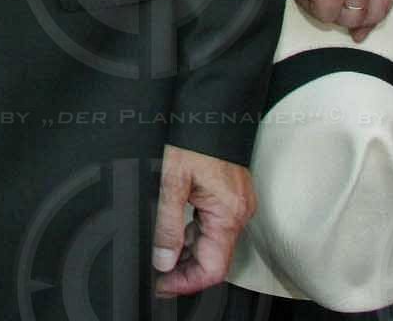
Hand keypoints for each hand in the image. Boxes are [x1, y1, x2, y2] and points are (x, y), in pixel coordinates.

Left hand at [152, 145, 254, 295]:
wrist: (209, 107)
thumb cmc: (192, 138)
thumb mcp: (171, 181)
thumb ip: (168, 225)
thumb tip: (164, 261)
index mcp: (228, 214)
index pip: (213, 268)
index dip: (186, 282)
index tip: (161, 285)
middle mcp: (238, 212)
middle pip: (214, 259)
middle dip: (183, 270)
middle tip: (154, 272)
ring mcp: (236, 204)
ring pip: (212, 242)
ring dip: (187, 252)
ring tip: (158, 254)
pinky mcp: (230, 195)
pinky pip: (214, 225)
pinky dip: (194, 233)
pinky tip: (173, 231)